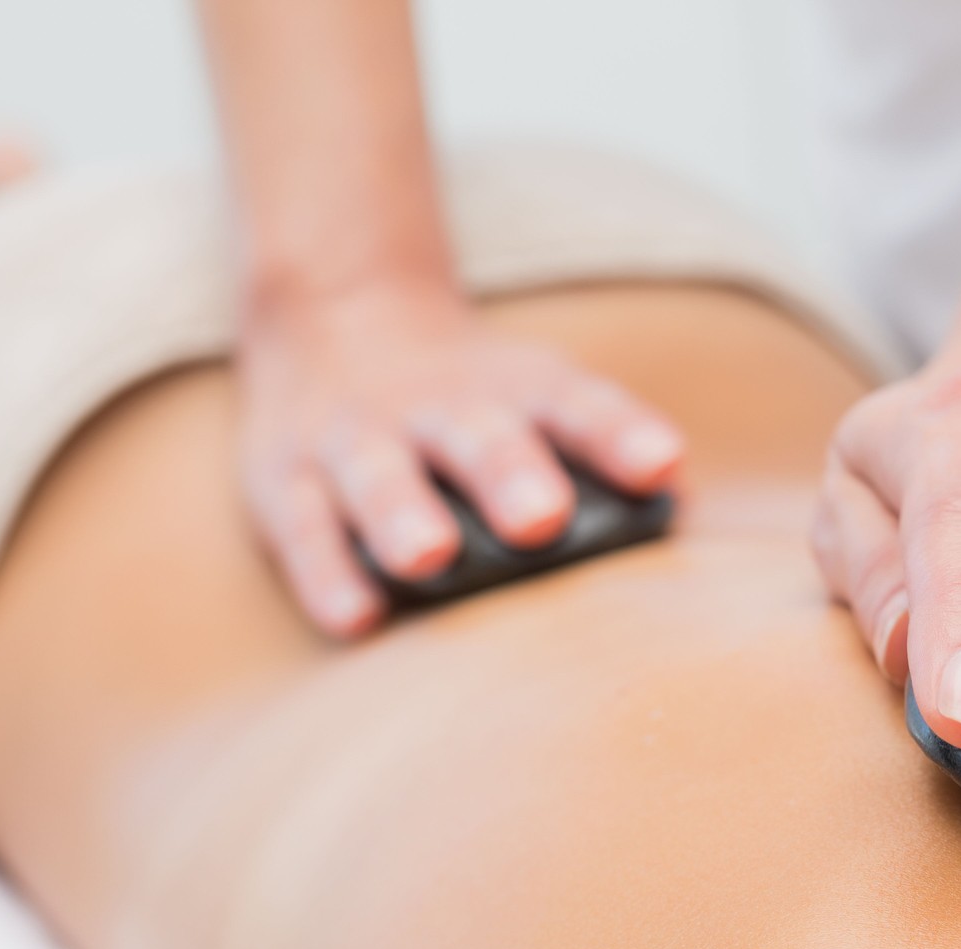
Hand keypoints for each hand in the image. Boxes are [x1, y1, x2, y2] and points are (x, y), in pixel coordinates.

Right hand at [238, 281, 683, 635]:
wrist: (334, 318)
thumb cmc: (472, 399)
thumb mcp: (536, 394)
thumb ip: (599, 445)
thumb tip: (676, 501)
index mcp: (514, 390)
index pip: (576, 406)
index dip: (618, 435)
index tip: (661, 465)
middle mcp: (437, 410)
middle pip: (475, 436)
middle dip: (507, 474)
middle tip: (543, 518)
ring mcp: (356, 440)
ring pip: (377, 474)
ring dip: (403, 515)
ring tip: (429, 557)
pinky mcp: (285, 481)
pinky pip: (305, 529)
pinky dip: (328, 574)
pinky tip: (356, 618)